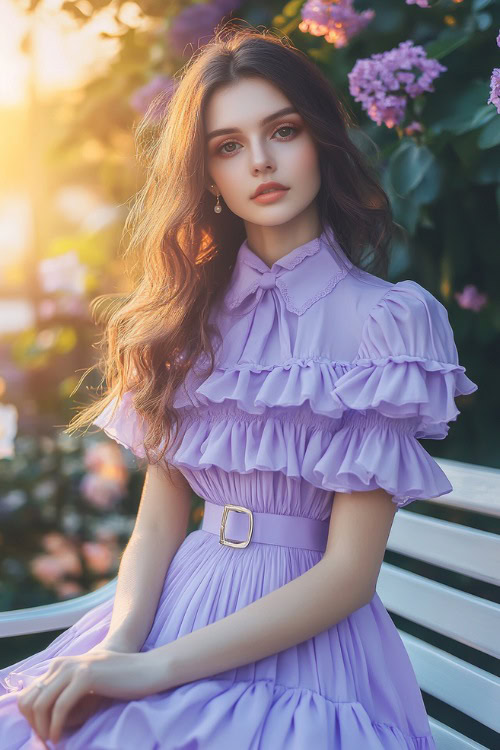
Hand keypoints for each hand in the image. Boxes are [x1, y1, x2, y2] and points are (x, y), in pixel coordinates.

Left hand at [16, 647, 156, 745]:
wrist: (148, 669)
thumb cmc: (121, 681)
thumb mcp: (89, 682)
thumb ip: (67, 691)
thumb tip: (46, 719)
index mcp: (61, 664)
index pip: (29, 694)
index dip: (30, 717)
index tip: (41, 734)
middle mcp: (62, 663)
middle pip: (30, 699)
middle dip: (33, 725)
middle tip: (45, 741)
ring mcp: (74, 667)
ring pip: (41, 704)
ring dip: (42, 728)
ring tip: (51, 741)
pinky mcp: (86, 676)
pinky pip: (60, 707)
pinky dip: (56, 726)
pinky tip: (60, 736)